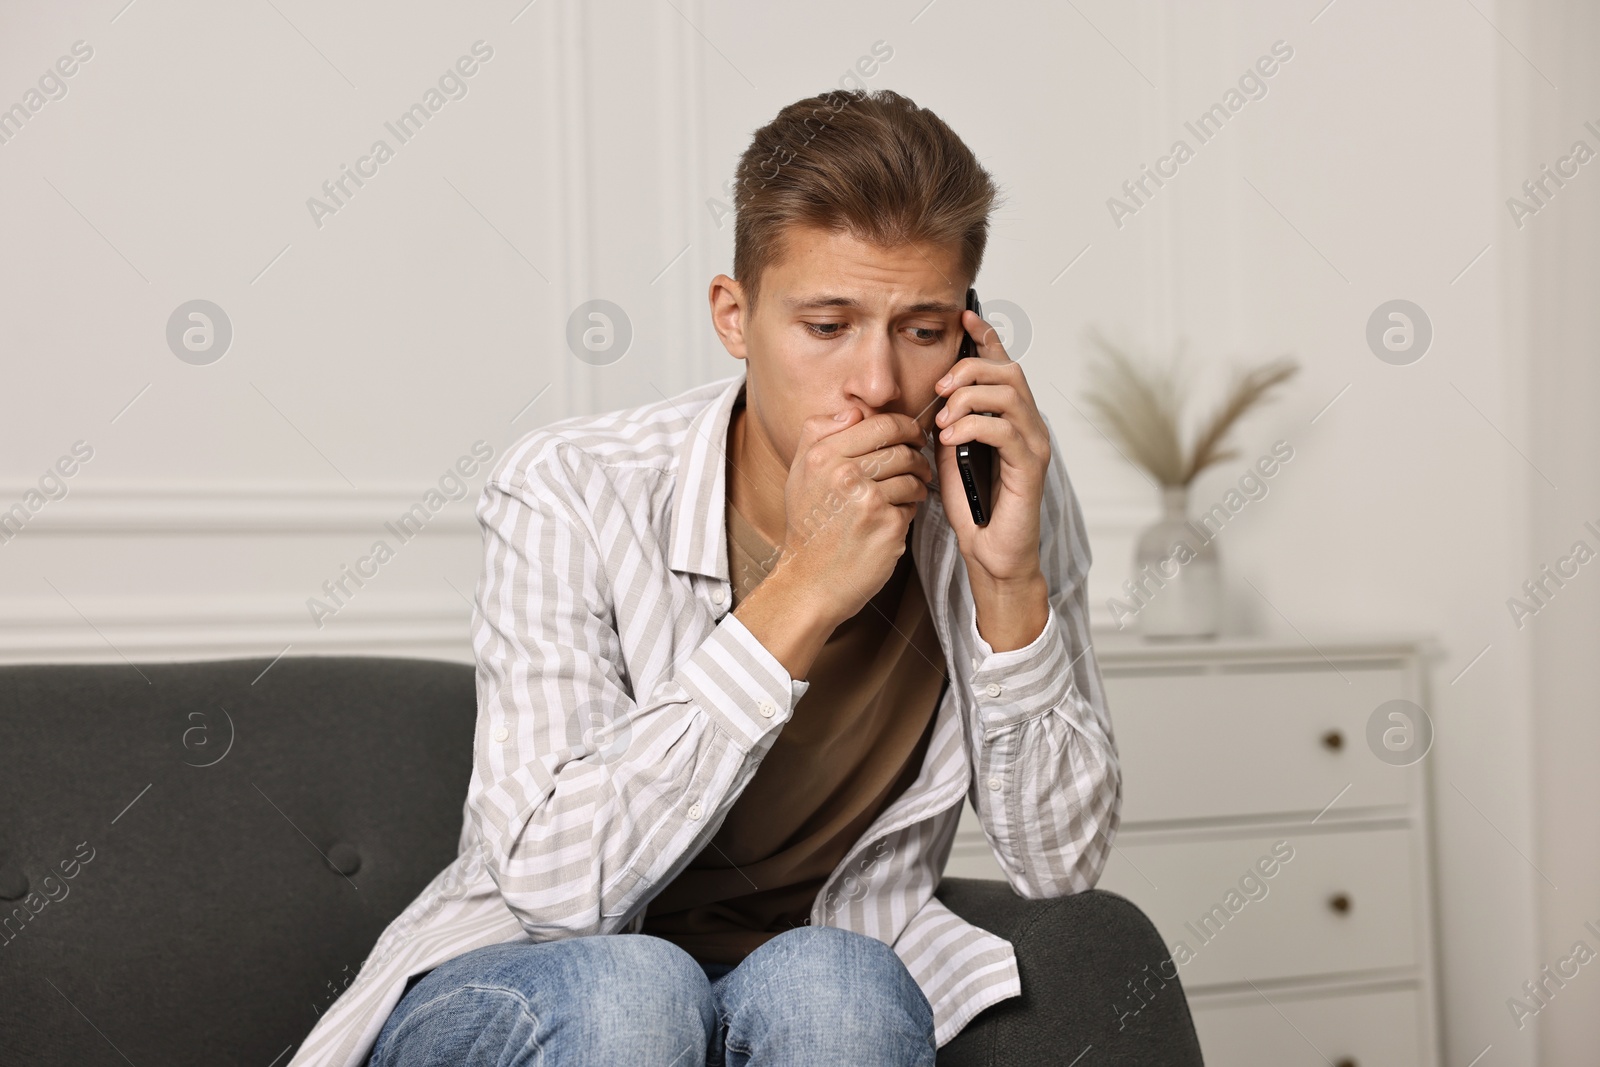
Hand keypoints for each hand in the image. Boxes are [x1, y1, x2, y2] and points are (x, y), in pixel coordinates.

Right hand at [772, 407, 933, 627]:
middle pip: (902, 447)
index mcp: (823, 456)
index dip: (905, 426)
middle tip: (919, 462)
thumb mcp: (800, 473)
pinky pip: (913, 504)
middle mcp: (844, 474)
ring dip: (918, 482)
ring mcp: (868, 500)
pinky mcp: (888, 526)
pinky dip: (911, 508)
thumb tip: (854, 411)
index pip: (880, 424)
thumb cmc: (809, 527)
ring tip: (911, 491)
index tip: (912, 435)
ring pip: (912, 475)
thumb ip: (819, 433)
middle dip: (917, 453)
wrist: (811, 581)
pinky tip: (896, 516)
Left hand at [932, 308, 1050, 591]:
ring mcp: (1034, 446)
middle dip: (969, 370)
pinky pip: (1005, 430)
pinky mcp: (1031, 468)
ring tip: (942, 420)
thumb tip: (929, 401)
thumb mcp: (948, 458)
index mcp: (1010, 420)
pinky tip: (950, 439)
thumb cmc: (973, 510)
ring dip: (968, 398)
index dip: (986, 338)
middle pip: (1009, 372)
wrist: (991, 556)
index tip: (964, 318)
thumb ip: (947, 425)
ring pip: (1009, 395)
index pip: (1003, 367)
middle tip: (939, 388)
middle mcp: (1029, 427)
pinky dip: (973, 426)